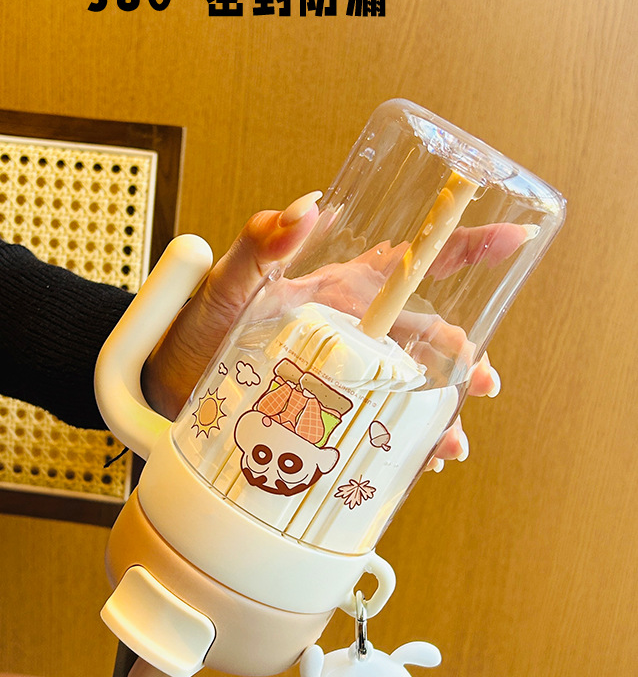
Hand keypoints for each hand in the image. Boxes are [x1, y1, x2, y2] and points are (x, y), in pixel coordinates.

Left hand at [143, 194, 520, 464]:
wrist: (161, 385)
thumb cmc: (194, 326)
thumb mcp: (226, 282)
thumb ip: (261, 245)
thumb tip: (302, 210)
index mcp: (338, 291)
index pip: (411, 263)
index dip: (464, 247)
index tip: (515, 238)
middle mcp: (352, 333)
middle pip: (427, 338)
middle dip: (464, 357)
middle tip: (480, 381)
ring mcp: (343, 377)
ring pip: (411, 392)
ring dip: (439, 416)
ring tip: (448, 443)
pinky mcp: (329, 416)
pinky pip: (378, 430)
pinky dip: (403, 448)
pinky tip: (414, 466)